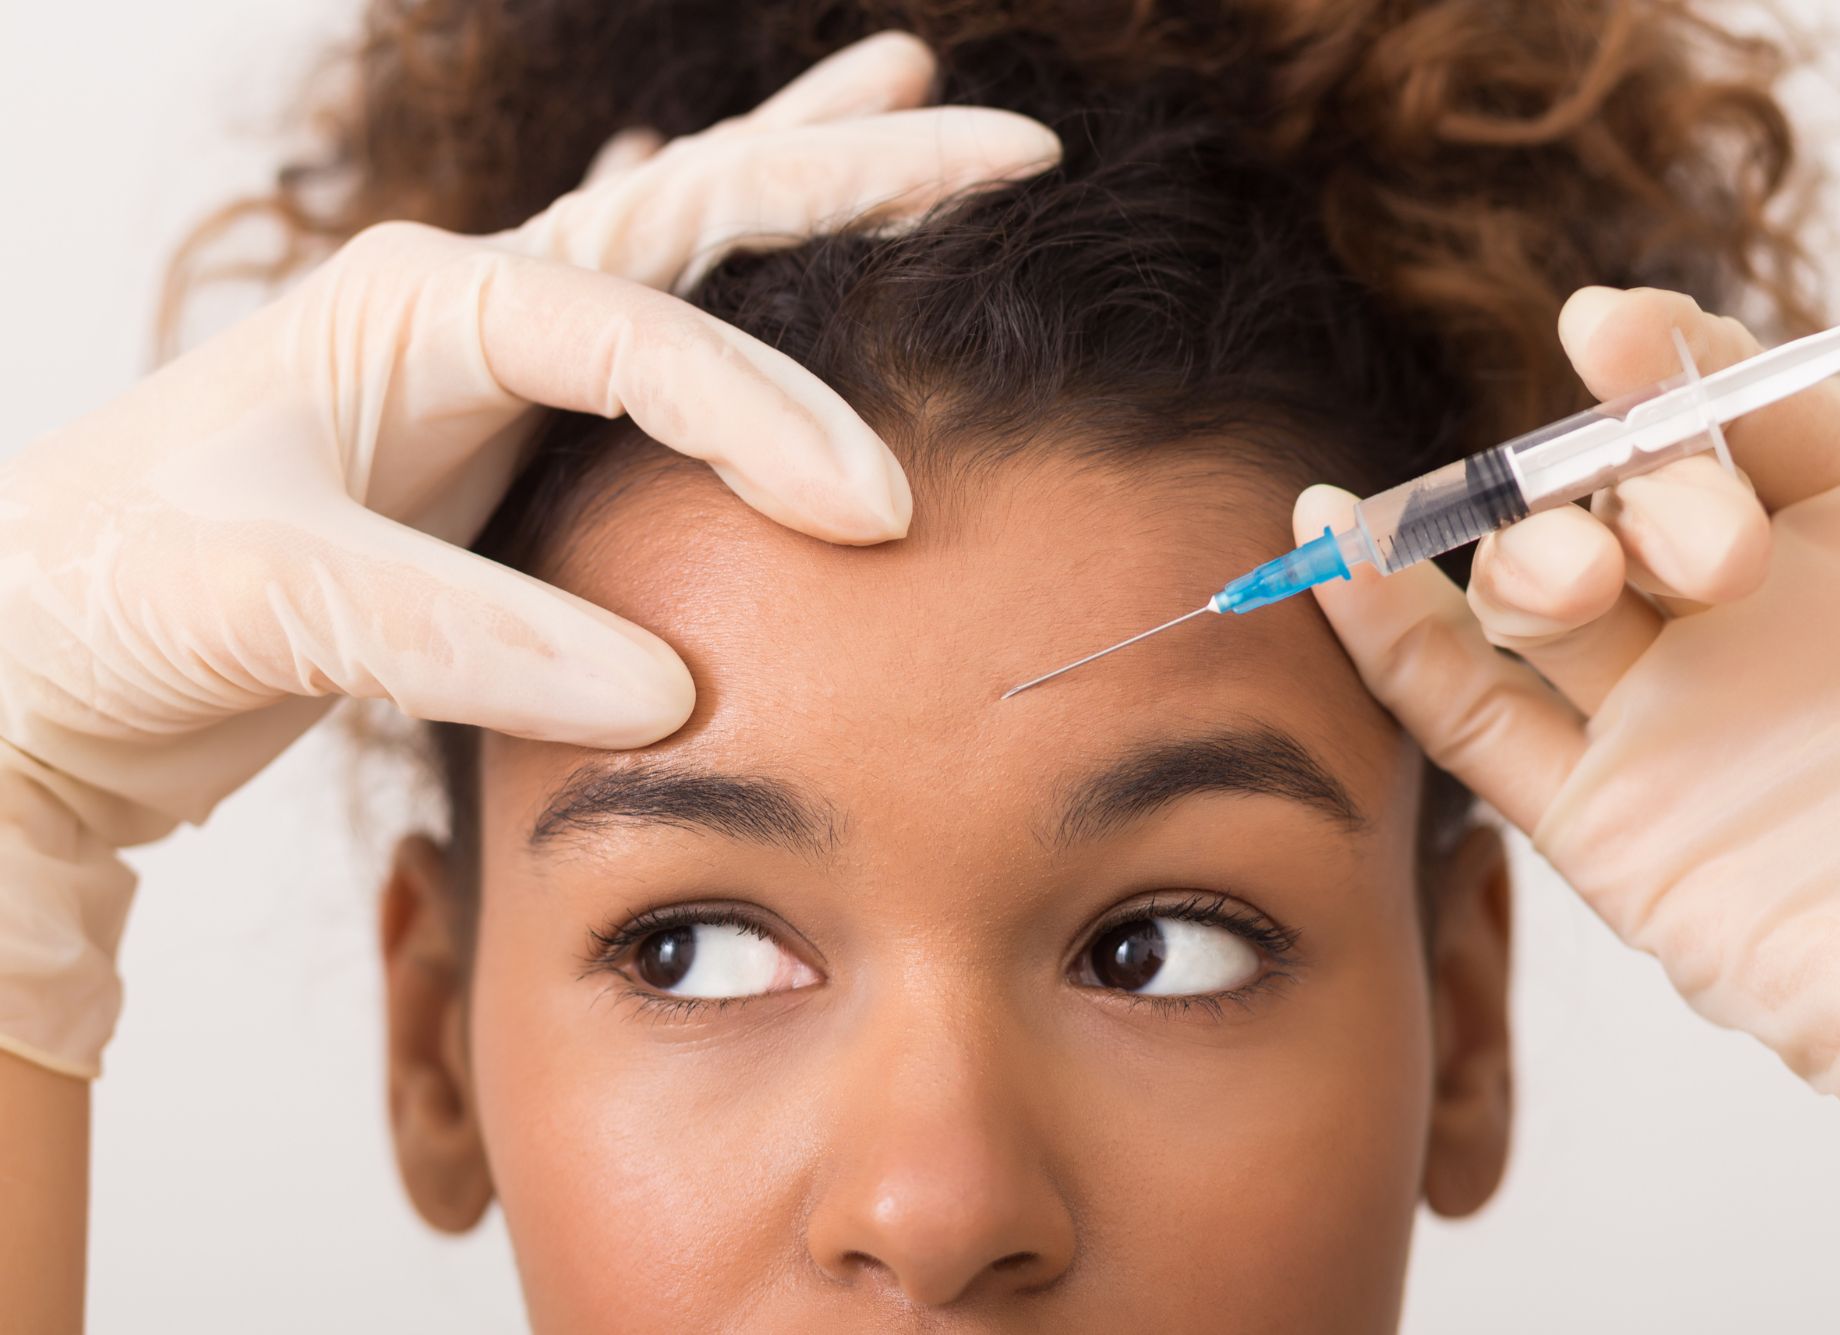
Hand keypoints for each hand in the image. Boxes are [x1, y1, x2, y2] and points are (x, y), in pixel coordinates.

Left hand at [0, 31, 1060, 1077]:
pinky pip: (638, 330)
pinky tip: (749, 213)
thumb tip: (669, 691)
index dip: (770, 415)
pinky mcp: (489, 433)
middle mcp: (461, 306)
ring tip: (910, 101)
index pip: (641, 335)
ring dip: (798, 176)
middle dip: (852, 179)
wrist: (24, 653)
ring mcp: (479, 361)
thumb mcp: (269, 603)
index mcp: (415, 308)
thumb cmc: (110, 604)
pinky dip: (715, 271)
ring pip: (680, 243)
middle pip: (695, 211)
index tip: (874, 515)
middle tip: (1007, 144)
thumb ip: (465, 635)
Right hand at [1295, 268, 1839, 1329]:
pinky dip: (1391, 638)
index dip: (1677, 364)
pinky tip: (1341, 550)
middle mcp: (1765, 628)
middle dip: (1630, 480)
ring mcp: (1678, 727)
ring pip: (1541, 593)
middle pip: (1632, 496)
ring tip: (1582, 573)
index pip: (1745, 420)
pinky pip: (1470, 719)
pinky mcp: (1610, 828)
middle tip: (1710, 543)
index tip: (1620, 328)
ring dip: (1521, 547)